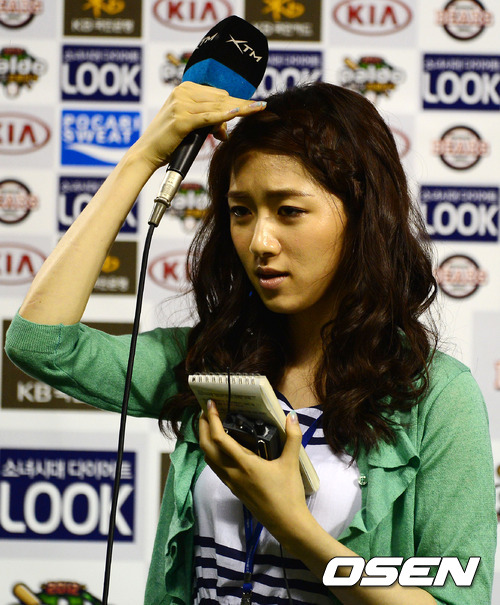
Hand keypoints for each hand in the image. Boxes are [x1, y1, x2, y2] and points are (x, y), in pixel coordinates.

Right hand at [132, 81, 265, 169]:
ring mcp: (182, 105)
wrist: (146, 154)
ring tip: (257, 110)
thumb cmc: (168, 142)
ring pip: (218, 106)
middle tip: (261, 107)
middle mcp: (183, 93)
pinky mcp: (182, 120)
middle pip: (221, 98)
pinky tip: (240, 111)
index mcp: (184, 89)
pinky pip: (209, 117)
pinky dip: (225, 116)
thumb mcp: (190, 129)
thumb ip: (207, 123)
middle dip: (240, 106)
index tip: (256, 104)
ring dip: (237, 112)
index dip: (236, 103)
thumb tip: (225, 132)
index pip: (218, 94)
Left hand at [199, 401, 311, 541]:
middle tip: (205, 411)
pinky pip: (215, 467)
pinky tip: (220, 448)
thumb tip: (292, 416)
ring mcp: (231, 482)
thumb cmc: (288, 493)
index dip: (212, 419)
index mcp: (244, 464)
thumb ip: (292, 437)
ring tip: (209, 425)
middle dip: (202, 427)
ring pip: (208, 458)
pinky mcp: (233, 488)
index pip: (220, 438)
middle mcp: (232, 472)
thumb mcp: (291, 463)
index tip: (210, 404)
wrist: (286, 523)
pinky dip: (211, 453)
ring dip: (204, 440)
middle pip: (206, 447)